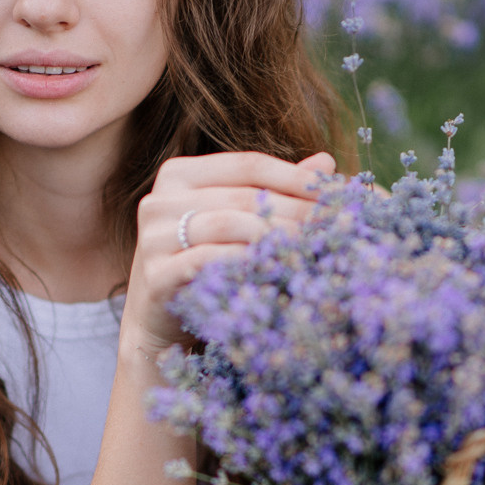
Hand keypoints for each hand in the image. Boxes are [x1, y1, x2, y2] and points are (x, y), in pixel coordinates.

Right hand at [120, 149, 335, 357]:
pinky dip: (247, 263)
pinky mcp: (155, 275)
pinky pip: (210, 261)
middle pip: (243, 195)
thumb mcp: (235, 221)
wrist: (158, 322)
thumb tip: (326, 162)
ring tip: (311, 248)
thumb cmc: (204, 265)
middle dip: (294, 210)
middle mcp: (159, 200)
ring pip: (228, 224)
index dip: (293, 176)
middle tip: (332, 225)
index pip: (247, 163)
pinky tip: (277, 270)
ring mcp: (152, 238)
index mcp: (178, 174)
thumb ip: (273, 190)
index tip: (333, 191)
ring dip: (276, 236)